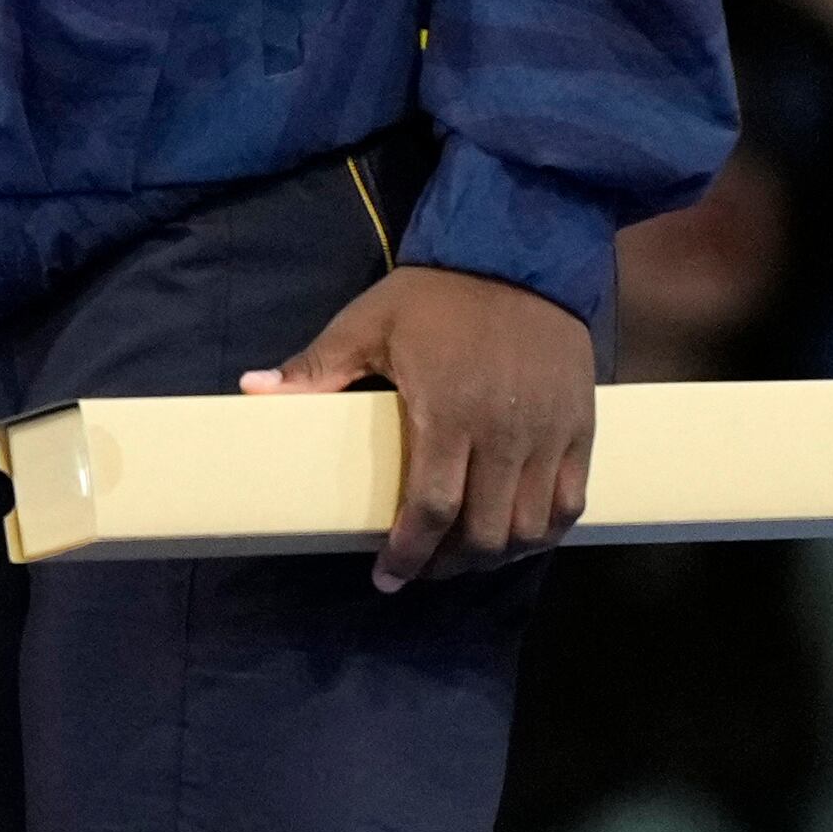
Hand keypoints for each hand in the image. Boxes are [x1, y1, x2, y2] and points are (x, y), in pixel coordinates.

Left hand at [246, 262, 594, 590]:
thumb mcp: (368, 322)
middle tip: (422, 569)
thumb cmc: (436, 295)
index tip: (387, 576)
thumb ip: (317, 366)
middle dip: (450, 565)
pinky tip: (520, 537)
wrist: (518, 255)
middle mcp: (503, 435)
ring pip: (531, 527)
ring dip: (497, 555)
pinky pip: (570, 501)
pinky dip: (546, 531)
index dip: (409, 553)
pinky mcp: (580, 430)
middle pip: (485, 532)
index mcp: (447, 414)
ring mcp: (548, 436)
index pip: (432, 508)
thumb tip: (253, 389)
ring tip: (464, 557)